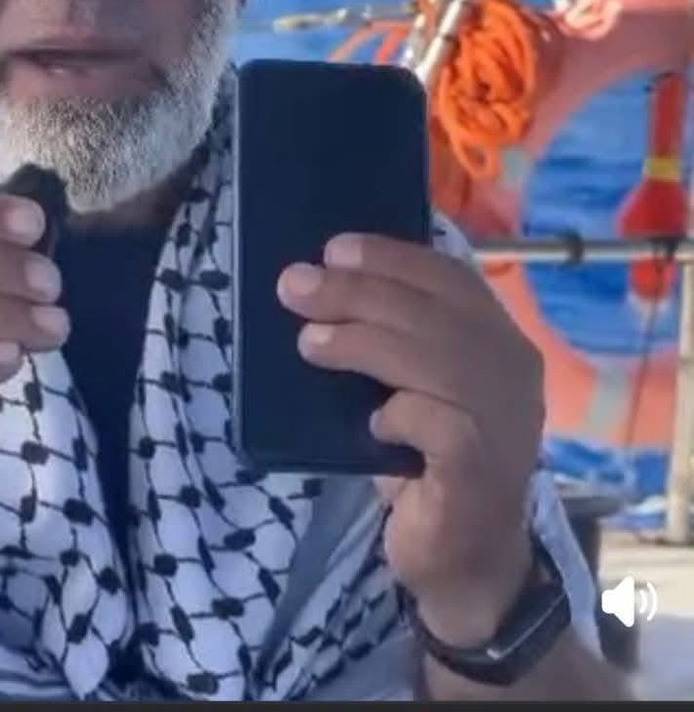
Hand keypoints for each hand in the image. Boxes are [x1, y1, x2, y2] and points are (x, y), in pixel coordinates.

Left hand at [278, 233, 544, 644]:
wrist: (464, 560)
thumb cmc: (425, 462)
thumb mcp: (409, 386)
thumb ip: (391, 339)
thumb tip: (320, 285)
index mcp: (500, 340)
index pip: (451, 278)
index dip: (393, 258)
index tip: (336, 248)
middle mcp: (514, 371)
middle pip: (433, 312)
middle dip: (357, 291)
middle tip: (296, 286)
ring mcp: (505, 420)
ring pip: (434, 358)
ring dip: (362, 341)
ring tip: (308, 342)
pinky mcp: (481, 466)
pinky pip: (435, 421)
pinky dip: (396, 413)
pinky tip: (372, 425)